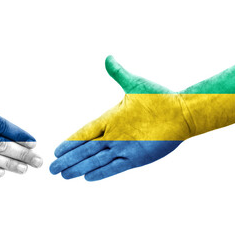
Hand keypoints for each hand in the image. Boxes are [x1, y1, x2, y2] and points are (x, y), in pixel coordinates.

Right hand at [50, 56, 191, 180]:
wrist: (182, 112)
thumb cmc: (160, 98)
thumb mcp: (135, 84)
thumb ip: (119, 73)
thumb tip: (108, 58)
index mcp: (111, 119)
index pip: (84, 133)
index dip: (70, 142)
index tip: (57, 149)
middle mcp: (114, 135)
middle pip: (85, 150)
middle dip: (68, 159)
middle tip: (52, 168)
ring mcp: (124, 148)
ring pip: (95, 160)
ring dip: (79, 167)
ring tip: (63, 175)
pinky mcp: (136, 158)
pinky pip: (114, 167)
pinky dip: (100, 172)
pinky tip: (87, 177)